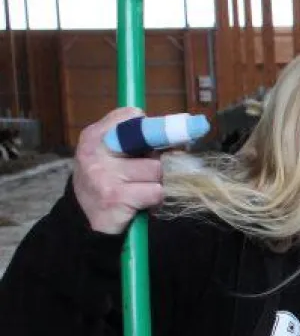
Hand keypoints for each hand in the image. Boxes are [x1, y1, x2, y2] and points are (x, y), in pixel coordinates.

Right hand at [73, 107, 164, 234]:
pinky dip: (154, 200)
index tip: (157, 141)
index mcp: (94, 136)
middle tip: (141, 174)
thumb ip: (137, 140)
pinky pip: (156, 191)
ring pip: (156, 170)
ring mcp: (104, 175)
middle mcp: (95, 152)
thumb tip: (178, 134)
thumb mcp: (113, 154)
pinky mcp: (116, 197)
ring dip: (155, 183)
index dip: (152, 128)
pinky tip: (140, 204)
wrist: (86, 219)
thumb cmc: (107, 182)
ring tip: (138, 190)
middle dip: (154, 160)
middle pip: (150, 143)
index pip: (131, 116)